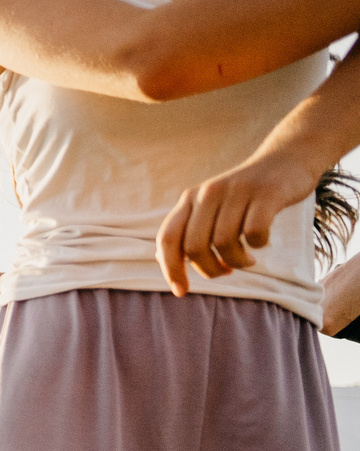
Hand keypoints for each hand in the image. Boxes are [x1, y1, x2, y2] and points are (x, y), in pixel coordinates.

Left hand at [157, 149, 314, 293]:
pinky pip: (254, 233)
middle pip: (194, 247)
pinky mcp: (266, 193)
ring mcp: (238, 191)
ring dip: (237, 261)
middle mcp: (209, 193)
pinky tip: (261, 243)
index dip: (170, 269)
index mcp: (190, 198)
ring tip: (247, 260)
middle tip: (226, 271)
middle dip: (209, 270)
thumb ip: (189, 230)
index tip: (181, 291)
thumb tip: (163, 260)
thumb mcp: (212, 206)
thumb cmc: (246, 194)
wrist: (287, 159)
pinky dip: (257, 245)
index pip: (167, 238)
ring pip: (224, 243)